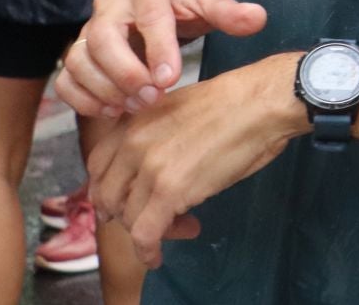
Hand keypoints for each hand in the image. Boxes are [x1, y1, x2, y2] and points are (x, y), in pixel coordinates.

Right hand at [55, 0, 266, 118]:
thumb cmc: (185, 2)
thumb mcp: (209, 0)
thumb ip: (230, 11)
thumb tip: (257, 18)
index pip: (149, 15)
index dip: (158, 49)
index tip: (170, 79)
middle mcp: (108, 3)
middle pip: (101, 39)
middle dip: (125, 73)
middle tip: (151, 98)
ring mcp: (87, 28)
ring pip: (78, 60)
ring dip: (104, 89)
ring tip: (135, 108)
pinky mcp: (78, 53)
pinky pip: (65, 78)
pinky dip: (82, 99)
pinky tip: (111, 111)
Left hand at [88, 53, 306, 267]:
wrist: (261, 103)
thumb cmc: (235, 102)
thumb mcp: (177, 107)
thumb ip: (154, 133)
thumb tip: (153, 164)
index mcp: (133, 122)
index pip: (97, 166)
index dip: (109, 189)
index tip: (123, 200)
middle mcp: (132, 144)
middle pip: (110, 195)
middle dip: (128, 213)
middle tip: (155, 218)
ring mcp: (149, 169)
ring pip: (129, 217)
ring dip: (151, 230)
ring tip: (184, 227)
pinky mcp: (170, 192)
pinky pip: (145, 233)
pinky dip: (148, 251)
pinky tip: (157, 257)